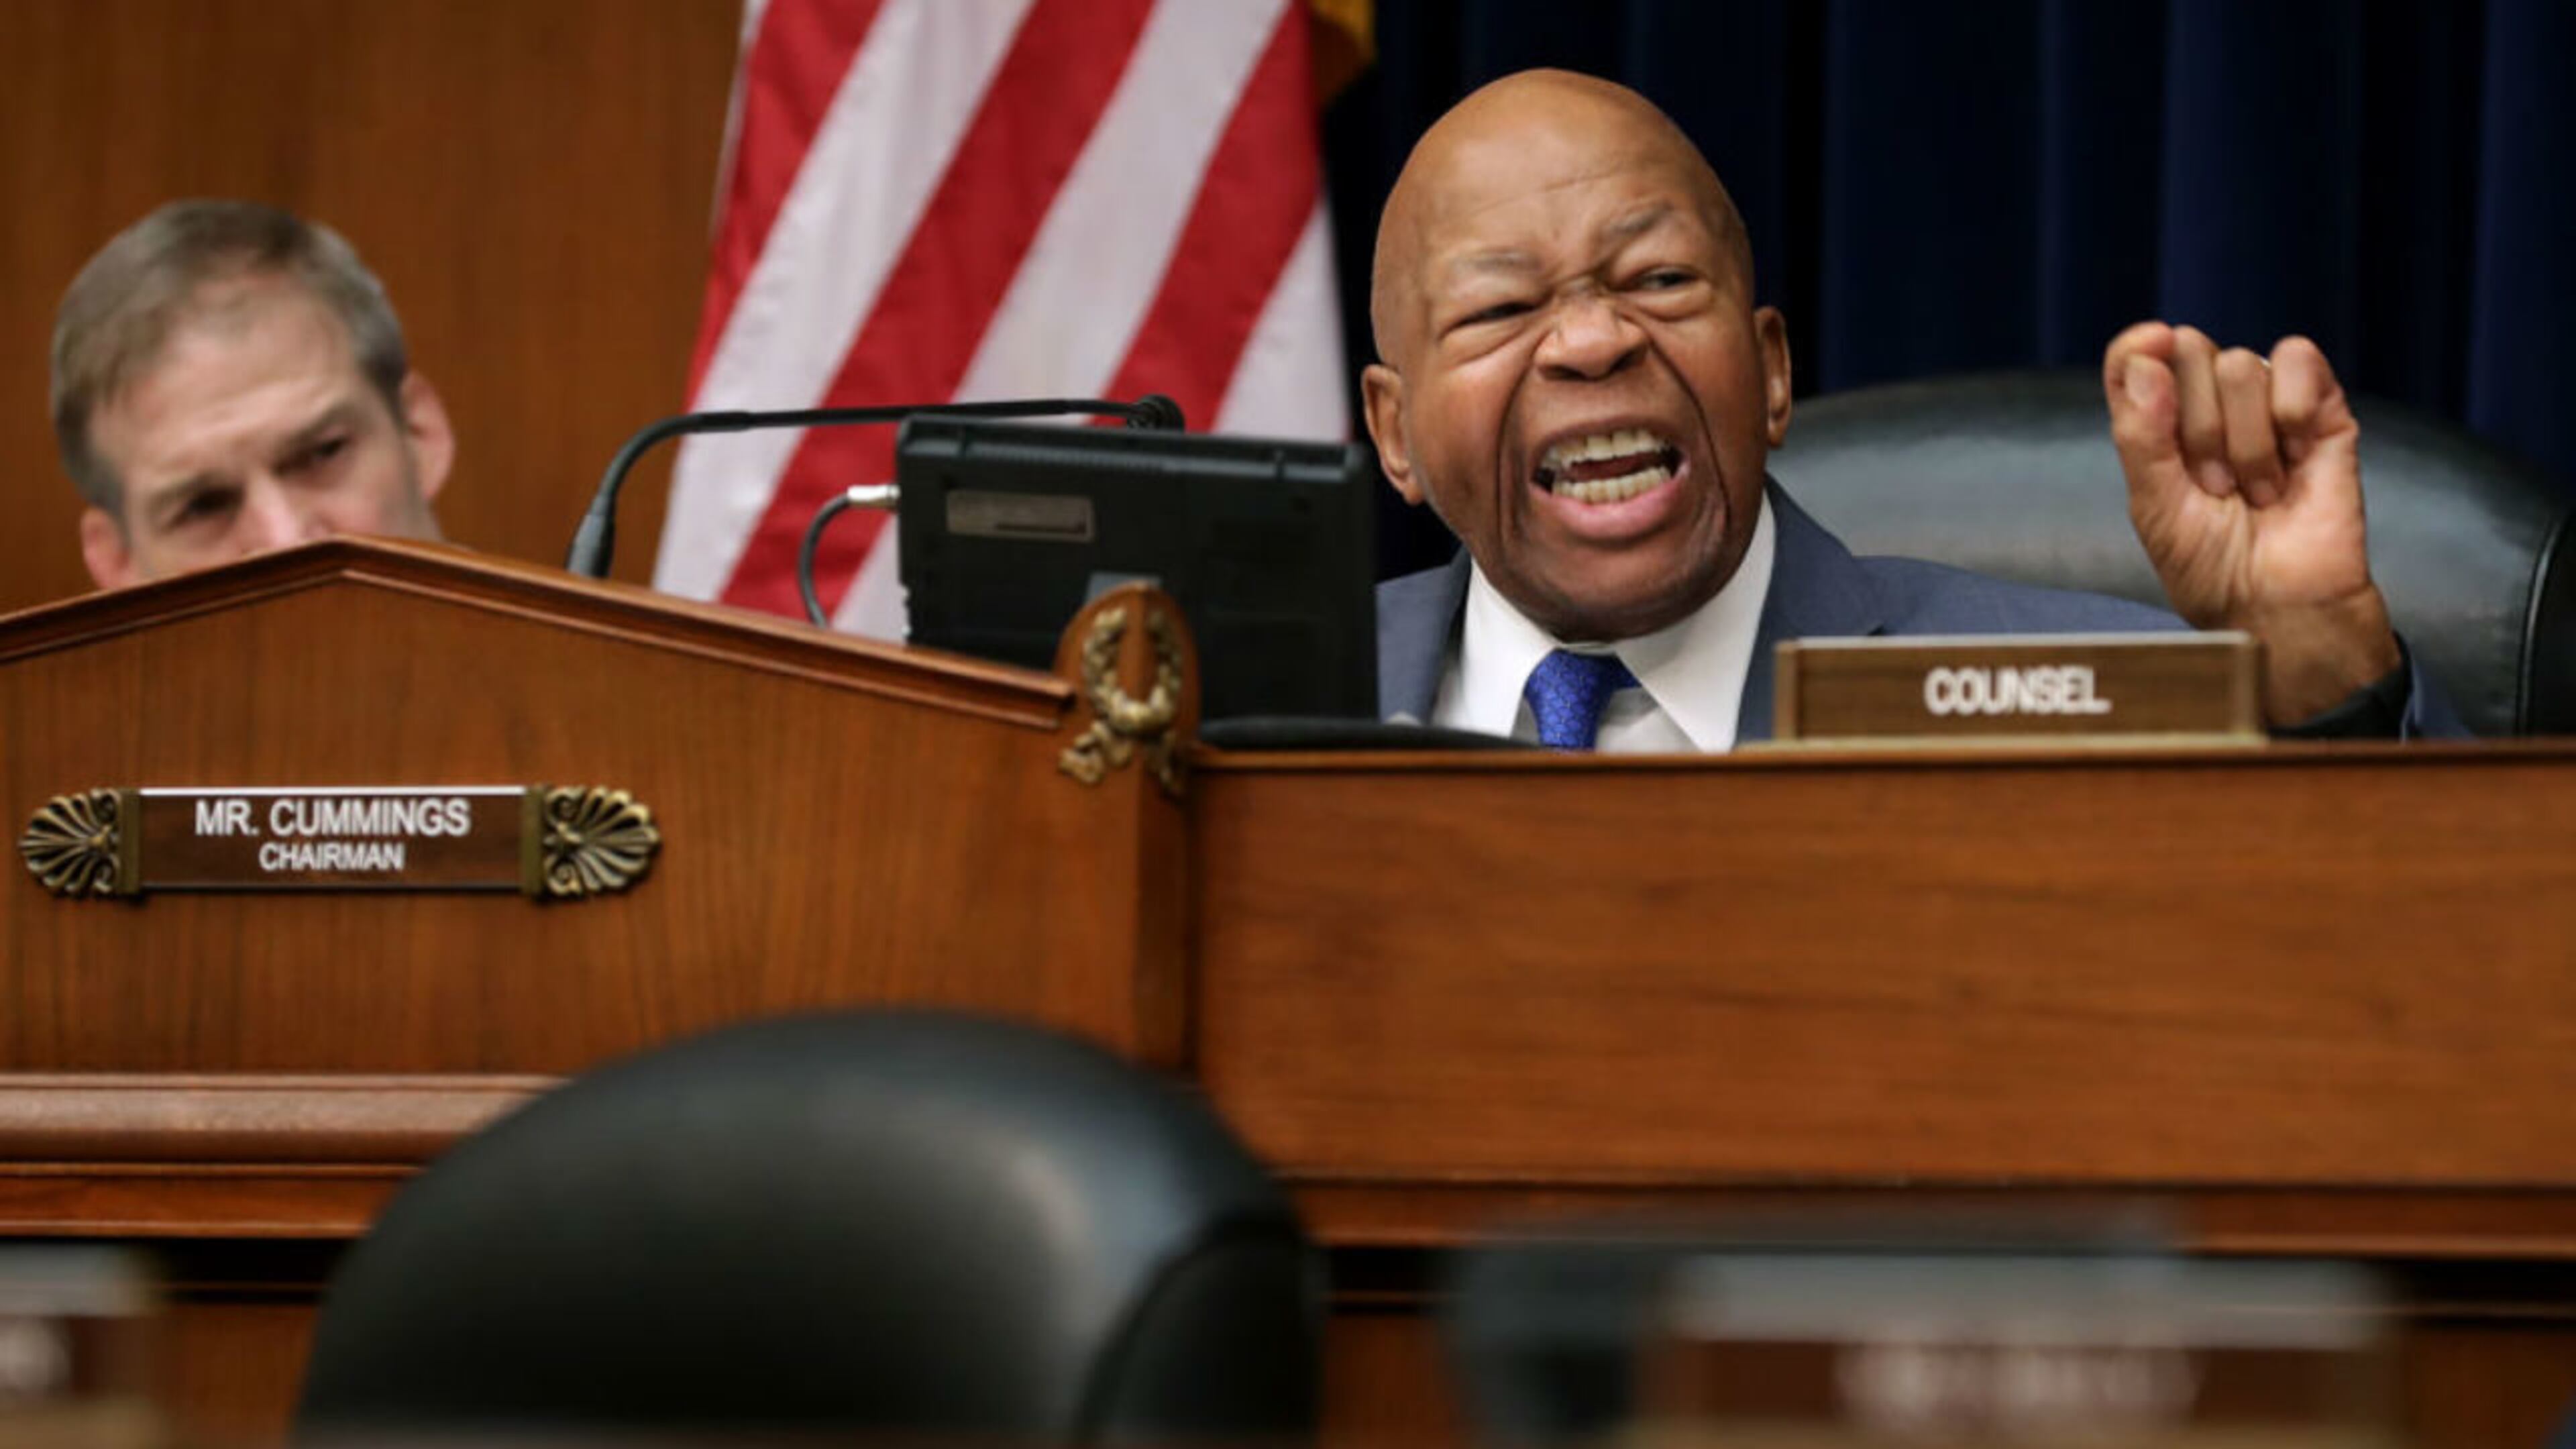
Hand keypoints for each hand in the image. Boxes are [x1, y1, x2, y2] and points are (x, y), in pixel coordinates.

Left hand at [2103, 322, 2401, 724]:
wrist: (2278, 602)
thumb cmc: (2212, 565)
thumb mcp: (2153, 505)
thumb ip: (2139, 433)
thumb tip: (2146, 360)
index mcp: (2160, 424)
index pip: (2136, 357)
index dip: (2137, 347)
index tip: (2150, 351)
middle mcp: (2210, 404)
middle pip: (2189, 353)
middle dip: (2196, 427)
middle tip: (2214, 486)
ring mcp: (2265, 402)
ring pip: (2240, 365)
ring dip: (2244, 441)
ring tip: (2256, 490)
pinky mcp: (2321, 407)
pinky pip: (2297, 358)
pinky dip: (2290, 410)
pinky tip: (2296, 457)